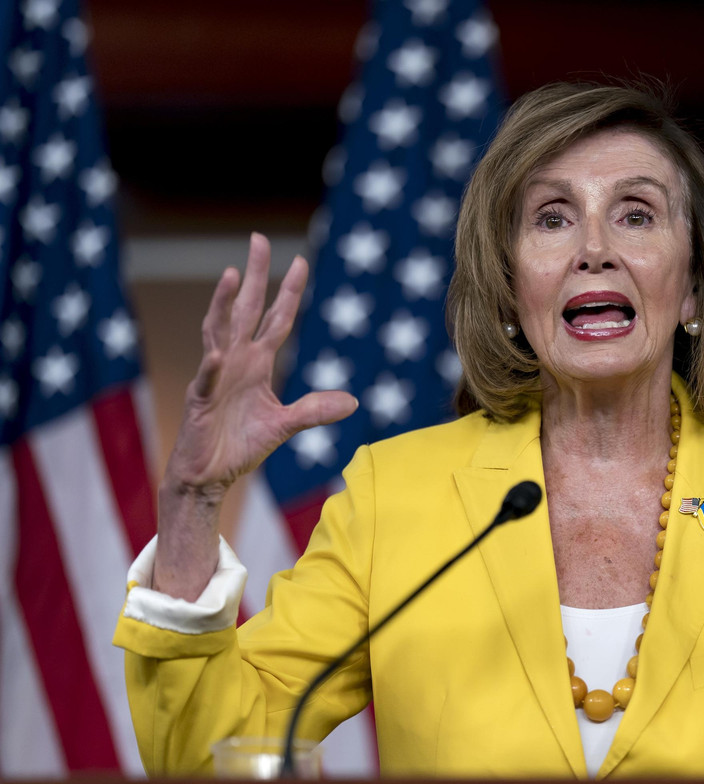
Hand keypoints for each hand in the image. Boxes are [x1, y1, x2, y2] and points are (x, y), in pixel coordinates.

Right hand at [154, 234, 356, 598]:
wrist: (210, 476)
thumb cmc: (240, 446)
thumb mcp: (286, 425)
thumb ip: (315, 410)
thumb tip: (353, 401)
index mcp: (257, 363)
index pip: (276, 318)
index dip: (288, 291)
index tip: (299, 261)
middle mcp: (236, 361)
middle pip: (246, 309)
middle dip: (255, 275)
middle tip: (258, 238)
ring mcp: (216, 377)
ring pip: (220, 331)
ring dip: (224, 303)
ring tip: (233, 274)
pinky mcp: (201, 400)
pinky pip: (207, 378)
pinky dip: (212, 366)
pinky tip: (218, 352)